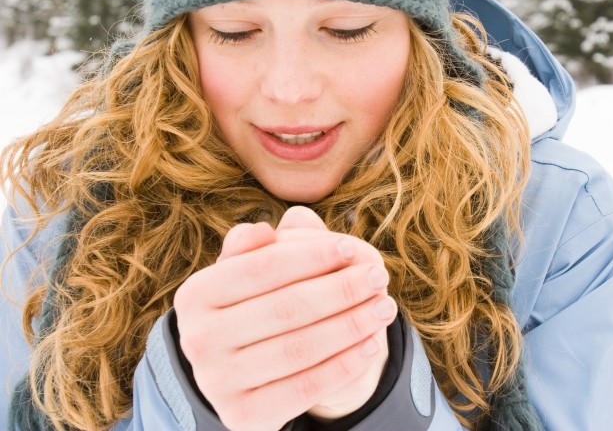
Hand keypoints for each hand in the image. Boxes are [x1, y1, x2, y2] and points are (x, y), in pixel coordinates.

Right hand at [173, 207, 395, 430]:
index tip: (351, 248)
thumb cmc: (259, 303)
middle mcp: (197, 339)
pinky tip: (372, 345)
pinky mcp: (243, 416)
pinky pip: (305, 387)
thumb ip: (258, 246)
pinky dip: (344, 365)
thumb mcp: (251, 269)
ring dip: (352, 325)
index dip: (311, 255)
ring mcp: (217, 382)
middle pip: (286, 308)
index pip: (262, 267)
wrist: (249, 370)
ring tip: (384, 307)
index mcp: (195, 295)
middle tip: (379, 276)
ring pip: (299, 348)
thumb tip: (263, 232)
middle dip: (341, 289)